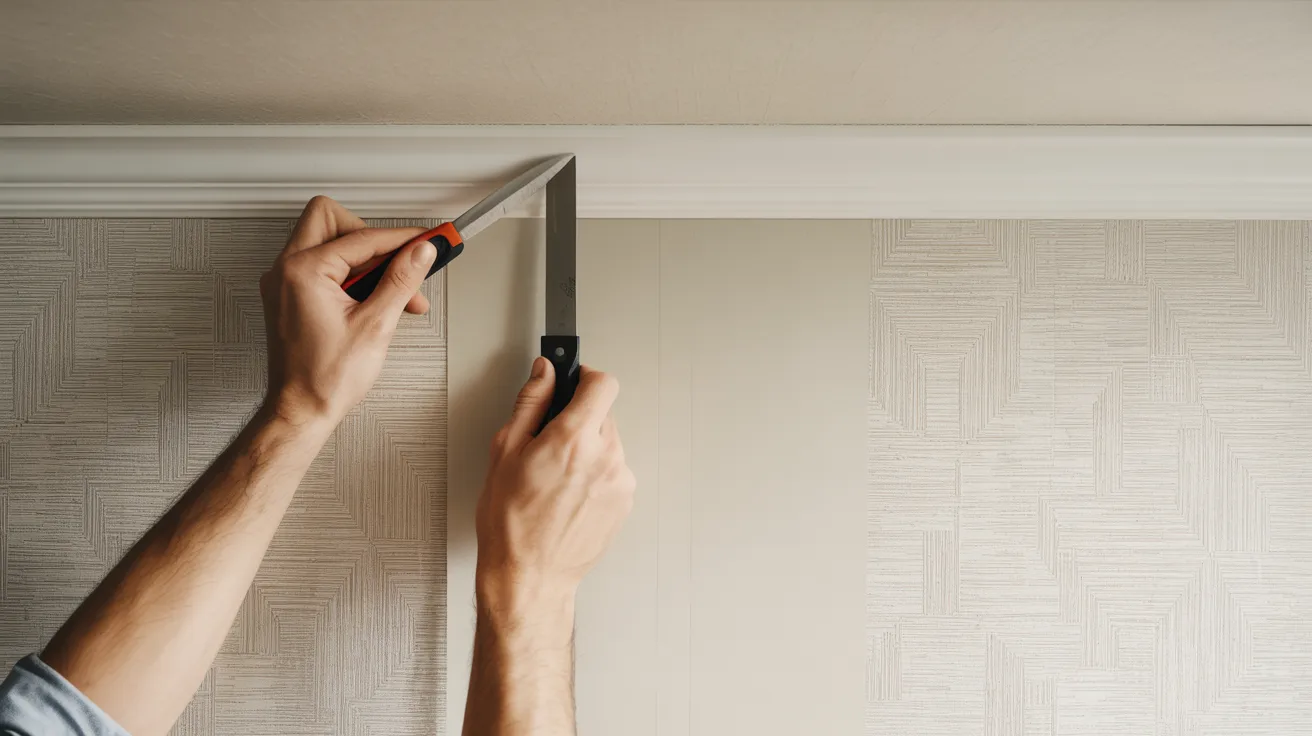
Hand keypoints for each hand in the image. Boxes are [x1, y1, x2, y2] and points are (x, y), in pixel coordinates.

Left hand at [260, 196, 435, 430]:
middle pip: (330, 220)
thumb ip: (401, 280)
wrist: (301, 410)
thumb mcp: (376, 324)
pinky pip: (321, 267)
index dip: (401, 239)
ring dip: (363, 259)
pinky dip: (349, 275)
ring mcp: (284, 282)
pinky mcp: (289, 295)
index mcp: (303, 271)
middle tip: (398, 257)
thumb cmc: (325, 379)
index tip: (427, 241)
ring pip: (326, 242)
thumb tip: (420, 252)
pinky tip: (373, 299)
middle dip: (370, 236)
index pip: (362, 238)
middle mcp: (286, 270)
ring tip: (393, 290)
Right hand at [475, 359, 635, 609]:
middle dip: (579, 419)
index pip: (602, 383)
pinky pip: (614, 470)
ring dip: (587, 449)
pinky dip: (596, 474)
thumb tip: (544, 371)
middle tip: (548, 444)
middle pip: (604, 414)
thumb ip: (530, 403)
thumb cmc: (510, 523)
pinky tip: (569, 495)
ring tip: (556, 478)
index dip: (585, 377)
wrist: (530, 576)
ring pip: (609, 443)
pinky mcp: (626, 502)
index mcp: (573, 439)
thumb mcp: (505, 452)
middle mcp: (606, 457)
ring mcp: (620, 481)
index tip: (572, 382)